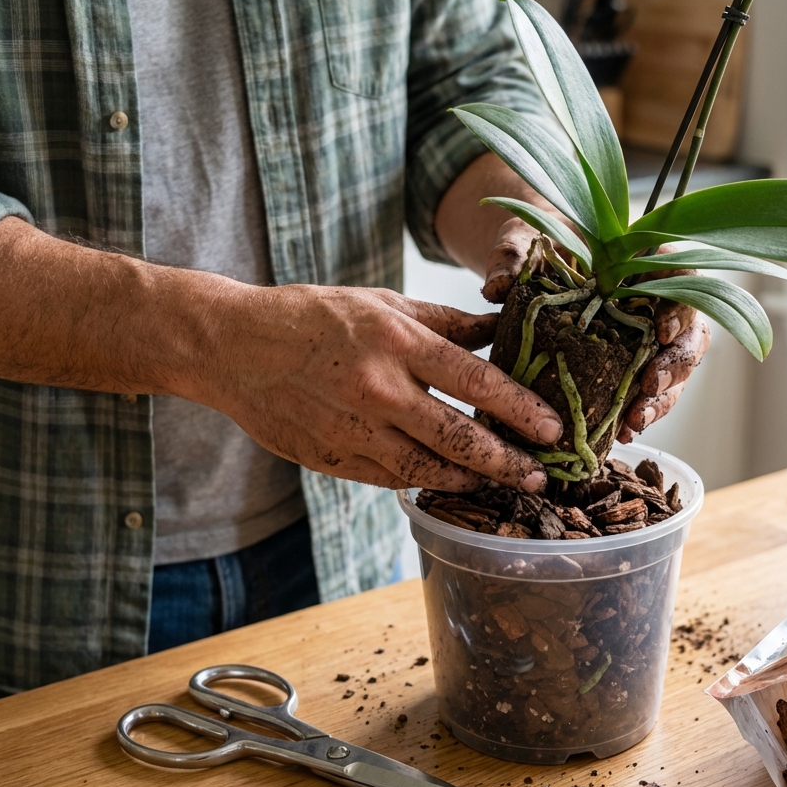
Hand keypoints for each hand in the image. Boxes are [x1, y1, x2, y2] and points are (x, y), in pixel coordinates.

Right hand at [204, 284, 562, 491]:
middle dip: (507, 462)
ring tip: (503, 484)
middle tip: (539, 476)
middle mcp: (377, 389)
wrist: (234, 347)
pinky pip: (390, 479)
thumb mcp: (381, 302)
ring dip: (471, 481)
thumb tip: (498, 331)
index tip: (553, 429)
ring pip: (426, 470)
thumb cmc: (312, 316)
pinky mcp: (330, 458)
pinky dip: (424, 483)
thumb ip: (444, 321)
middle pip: (458, 438)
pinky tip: (449, 482)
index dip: (520, 410)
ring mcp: (351, 430)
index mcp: (395, 341)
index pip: (474, 382)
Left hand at [481, 222, 709, 441]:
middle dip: (676, 363)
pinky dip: (638, 411)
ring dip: (662, 398)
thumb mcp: (518, 238)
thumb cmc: (532, 245)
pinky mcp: (627, 364)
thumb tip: (499, 286)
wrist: (525, 269)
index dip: (679, 305)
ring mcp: (644, 334)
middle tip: (650, 384)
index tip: (659, 331)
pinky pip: (645, 390)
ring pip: (675, 367)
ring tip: (635, 419)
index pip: (681, 276)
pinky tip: (621, 430)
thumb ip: (511, 254)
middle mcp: (652, 299)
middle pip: (689, 332)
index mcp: (639, 259)